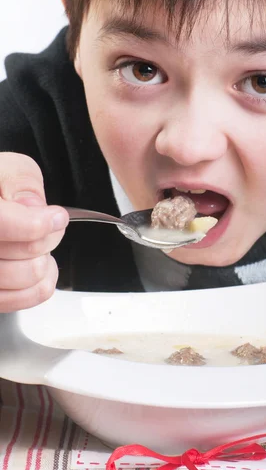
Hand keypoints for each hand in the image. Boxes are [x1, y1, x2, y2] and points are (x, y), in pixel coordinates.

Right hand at [0, 153, 68, 311]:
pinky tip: (38, 267)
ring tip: (40, 246)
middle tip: (49, 225)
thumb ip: (18, 180)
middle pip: (18, 253)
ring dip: (44, 261)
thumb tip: (31, 206)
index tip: (56, 217)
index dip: (34, 225)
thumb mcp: (6, 168)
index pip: (1, 223)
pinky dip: (39, 286)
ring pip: (22, 279)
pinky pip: (17, 301)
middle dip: (46, 238)